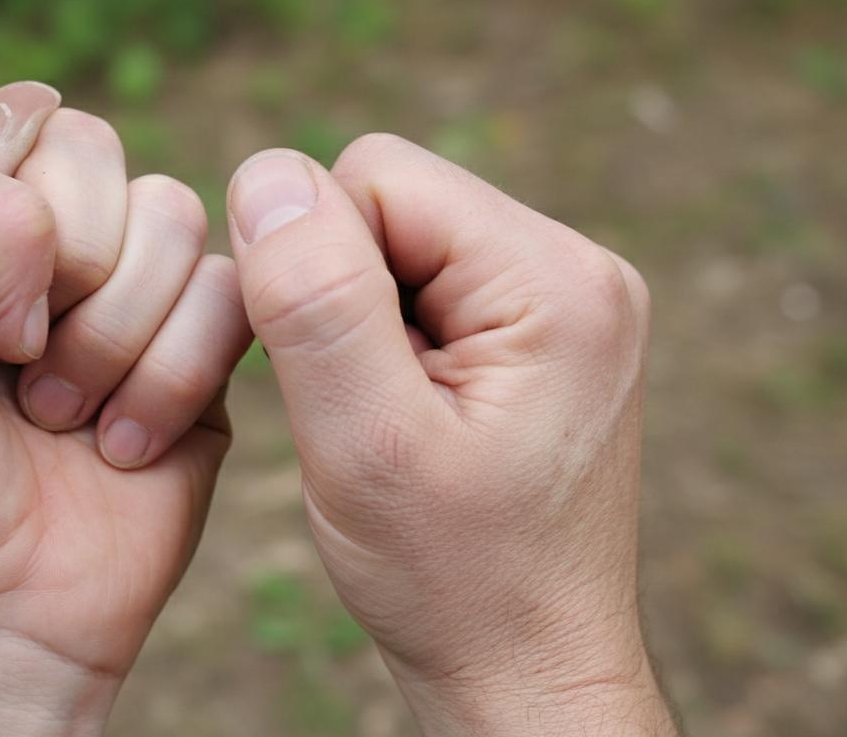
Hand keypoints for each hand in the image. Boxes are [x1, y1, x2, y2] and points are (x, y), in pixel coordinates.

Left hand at [0, 82, 250, 735]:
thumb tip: (44, 151)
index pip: (21, 125)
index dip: (7, 215)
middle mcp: (56, 249)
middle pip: (105, 153)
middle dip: (64, 274)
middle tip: (19, 367)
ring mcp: (137, 300)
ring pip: (177, 217)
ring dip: (110, 340)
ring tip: (61, 418)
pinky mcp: (207, 358)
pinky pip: (231, 296)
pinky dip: (168, 381)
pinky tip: (121, 448)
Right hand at [226, 136, 676, 735]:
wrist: (529, 674)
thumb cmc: (454, 583)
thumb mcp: (366, 443)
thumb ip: (315, 300)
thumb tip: (268, 172)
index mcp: (555, 278)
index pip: (374, 176)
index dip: (314, 267)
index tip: (333, 381)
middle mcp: (578, 269)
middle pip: (390, 201)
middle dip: (340, 294)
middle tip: (361, 411)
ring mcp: (565, 302)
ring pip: (399, 245)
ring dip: (361, 326)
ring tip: (387, 424)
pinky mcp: (540, 336)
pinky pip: (426, 288)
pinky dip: (388, 346)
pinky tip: (407, 421)